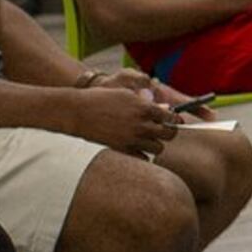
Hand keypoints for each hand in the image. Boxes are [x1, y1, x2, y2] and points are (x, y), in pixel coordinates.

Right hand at [61, 80, 181, 158]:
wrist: (78, 111)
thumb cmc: (101, 98)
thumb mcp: (126, 93)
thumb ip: (146, 102)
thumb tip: (164, 109)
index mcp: (144, 108)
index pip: (171, 117)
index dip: (173, 118)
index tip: (172, 119)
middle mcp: (141, 125)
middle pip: (169, 134)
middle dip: (169, 131)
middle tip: (163, 129)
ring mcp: (132, 139)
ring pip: (159, 148)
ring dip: (156, 143)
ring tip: (148, 138)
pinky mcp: (122, 149)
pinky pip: (144, 157)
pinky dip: (143, 153)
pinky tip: (137, 146)